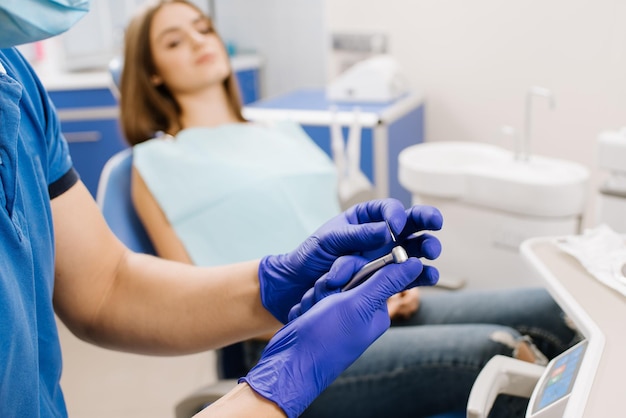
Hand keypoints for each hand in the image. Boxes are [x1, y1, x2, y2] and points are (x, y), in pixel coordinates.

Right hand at [241, 256, 424, 417]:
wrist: (289, 364)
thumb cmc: (325, 338)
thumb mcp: (358, 304)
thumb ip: (386, 281)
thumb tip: (417, 263)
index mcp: (376, 309)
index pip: (370, 271)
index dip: (350, 271)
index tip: (337, 282)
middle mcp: (360, 312)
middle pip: (345, 276)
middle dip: (327, 286)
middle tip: (322, 303)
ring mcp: (338, 316)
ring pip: (324, 285)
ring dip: (313, 296)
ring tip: (311, 314)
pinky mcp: (320, 318)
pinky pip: (311, 297)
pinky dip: (304, 306)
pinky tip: (303, 319)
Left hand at [259, 199, 442, 322]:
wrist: (299, 286)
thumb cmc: (311, 256)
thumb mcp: (329, 240)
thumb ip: (357, 235)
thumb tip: (387, 230)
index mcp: (365, 218)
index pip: (388, 209)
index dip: (396, 215)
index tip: (394, 227)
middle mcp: (380, 235)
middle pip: (411, 224)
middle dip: (426, 221)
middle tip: (435, 225)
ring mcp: (386, 256)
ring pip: (415, 248)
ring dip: (428, 247)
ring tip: (432, 252)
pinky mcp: (387, 279)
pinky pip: (409, 275)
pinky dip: (422, 275)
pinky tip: (429, 276)